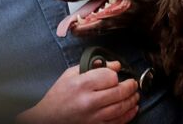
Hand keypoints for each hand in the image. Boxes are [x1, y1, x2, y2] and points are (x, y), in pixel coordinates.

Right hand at [16, 61, 138, 123]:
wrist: (47, 119)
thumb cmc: (58, 96)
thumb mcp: (70, 74)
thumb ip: (93, 66)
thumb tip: (115, 65)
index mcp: (82, 85)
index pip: (109, 76)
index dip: (115, 74)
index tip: (116, 74)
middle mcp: (89, 101)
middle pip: (118, 92)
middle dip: (130, 86)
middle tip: (133, 83)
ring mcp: (93, 117)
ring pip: (121, 108)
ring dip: (132, 100)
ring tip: (135, 94)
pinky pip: (118, 122)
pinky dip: (128, 115)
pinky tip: (132, 108)